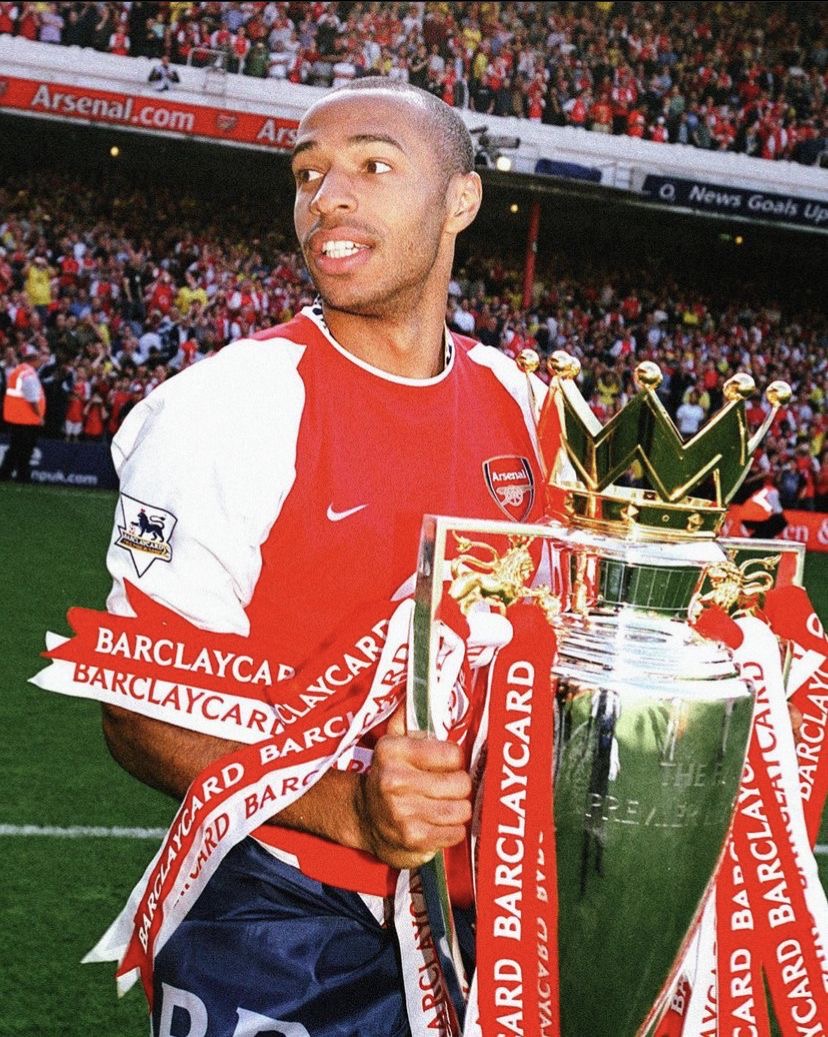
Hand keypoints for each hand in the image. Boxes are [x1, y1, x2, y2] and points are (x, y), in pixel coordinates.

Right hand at [355, 703, 471, 868]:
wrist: (363, 818)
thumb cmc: (388, 774)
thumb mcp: (392, 741)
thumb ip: (409, 717)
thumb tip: (422, 687)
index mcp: (393, 751)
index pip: (452, 754)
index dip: (455, 759)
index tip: (447, 763)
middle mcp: (394, 781)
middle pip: (460, 783)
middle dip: (459, 786)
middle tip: (448, 787)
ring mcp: (403, 812)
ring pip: (461, 809)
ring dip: (457, 809)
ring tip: (444, 805)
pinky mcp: (412, 839)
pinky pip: (455, 833)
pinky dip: (452, 830)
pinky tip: (438, 823)